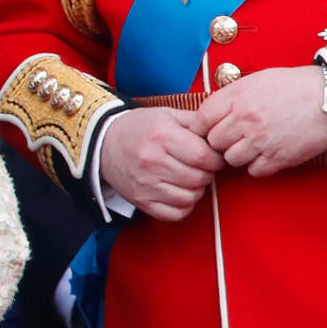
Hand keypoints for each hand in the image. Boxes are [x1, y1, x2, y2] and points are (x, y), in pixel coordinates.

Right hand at [99, 108, 224, 220]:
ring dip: (196, 189)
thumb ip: (196, 122)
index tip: (213, 156)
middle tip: (200, 166)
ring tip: (188, 177)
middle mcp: (152, 161)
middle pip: (199, 178)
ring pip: (190, 197)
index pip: (204, 156)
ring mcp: (145, 184)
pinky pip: (176, 213)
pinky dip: (183, 205)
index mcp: (161, 136)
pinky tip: (178, 190)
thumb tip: (221, 135)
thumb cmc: (141, 127)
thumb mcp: (167, 114)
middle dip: (206, 173)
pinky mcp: (142, 201)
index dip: (215, 158)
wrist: (104, 143)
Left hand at [194, 65, 326, 176]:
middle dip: (219, 141)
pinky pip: (253, 171)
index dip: (199, 127)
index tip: (204, 130)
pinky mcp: (278, 158)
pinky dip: (257, 165)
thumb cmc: (293, 86)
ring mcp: (261, 141)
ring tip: (250, 144)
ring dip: (237, 154)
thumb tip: (211, 113)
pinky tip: (265, 152)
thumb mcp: (256, 80)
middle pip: (213, 142)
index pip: (200, 119)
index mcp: (237, 97)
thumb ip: (231, 96)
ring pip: (231, 159)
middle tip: (231, 137)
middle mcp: (245, 120)